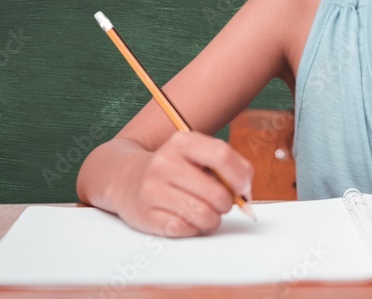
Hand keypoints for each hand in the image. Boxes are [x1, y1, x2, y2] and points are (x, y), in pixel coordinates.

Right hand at [114, 131, 252, 237]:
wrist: (124, 178)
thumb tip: (247, 190)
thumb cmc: (172, 167)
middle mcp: (164, 163)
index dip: (240, 176)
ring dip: (213, 219)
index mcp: (181, 142)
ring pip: (204, 215)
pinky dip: (193, 228)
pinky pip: (186, 230)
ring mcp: (152, 190)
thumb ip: (228, 164)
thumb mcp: (196, 153)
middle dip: (227, 204)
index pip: (221, 155)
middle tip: (221, 203)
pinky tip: (186, 217)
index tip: (244, 188)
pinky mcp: (146, 215)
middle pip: (217, 193)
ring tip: (206, 212)